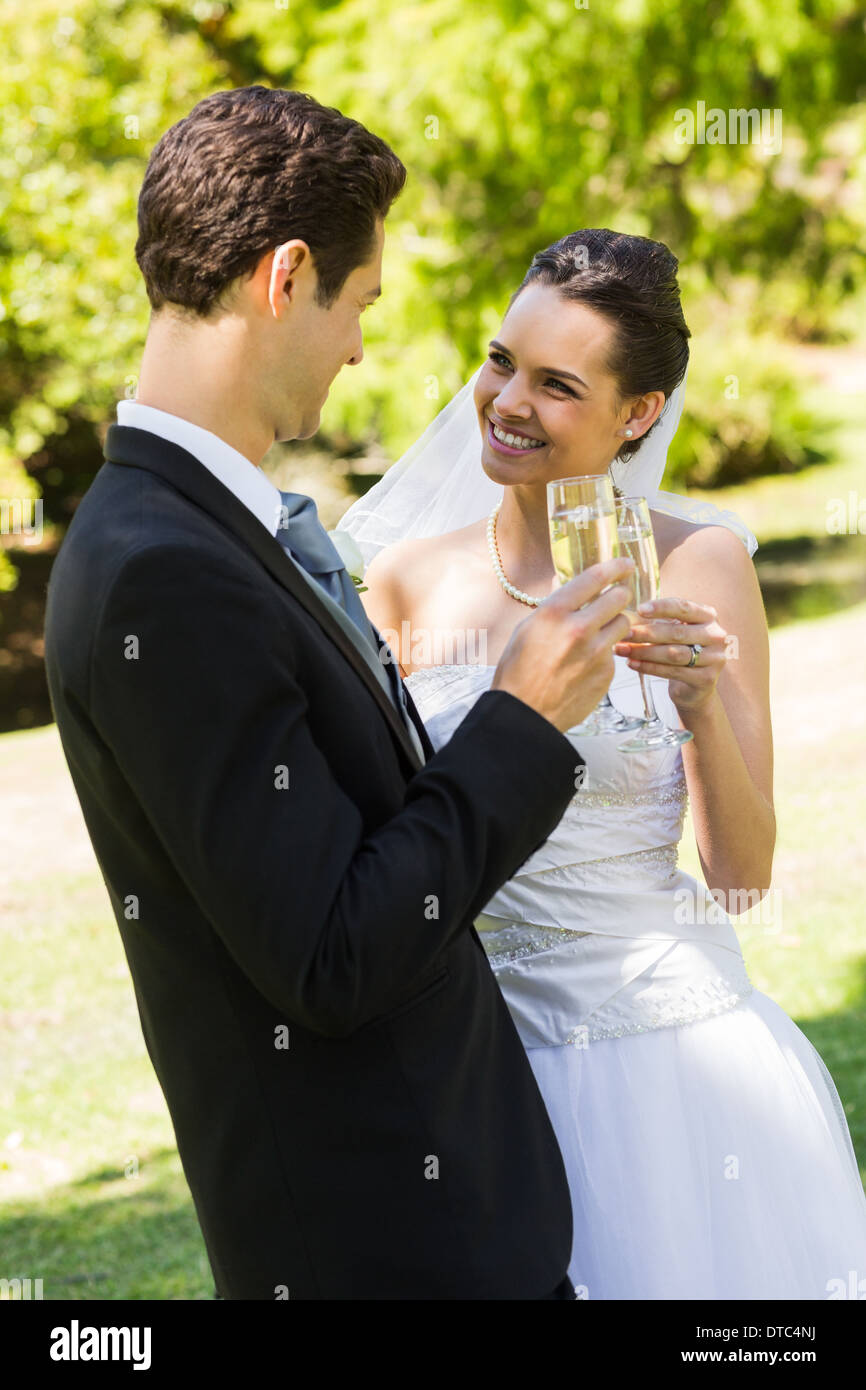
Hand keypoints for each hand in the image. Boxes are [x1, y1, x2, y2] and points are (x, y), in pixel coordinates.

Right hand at [492, 558, 634, 732]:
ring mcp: (596, 653)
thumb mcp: (526, 631)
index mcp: (554, 613)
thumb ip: (552, 607)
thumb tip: (565, 586)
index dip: (615, 567)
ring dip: (616, 623)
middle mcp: (578, 629)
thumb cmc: (518, 673)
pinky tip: (586, 664)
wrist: (525, 715)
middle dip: (620, 595)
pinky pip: (614, 653)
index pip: (594, 578)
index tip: (625, 564)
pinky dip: (605, 654)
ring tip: (599, 632)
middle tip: (616, 598)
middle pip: (619, 598)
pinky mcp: (606, 673)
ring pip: (624, 624)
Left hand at [614, 596, 727, 714]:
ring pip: (674, 654)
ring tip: (622, 649)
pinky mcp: (707, 679)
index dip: (661, 608)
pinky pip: (673, 672)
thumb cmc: (679, 650)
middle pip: (677, 632)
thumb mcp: (673, 630)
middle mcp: (716, 635)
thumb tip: (624, 616)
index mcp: (708, 616)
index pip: (684, 607)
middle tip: (623, 634)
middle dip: (646, 633)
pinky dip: (649, 667)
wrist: (693, 686)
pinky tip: (632, 663)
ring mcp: (715, 658)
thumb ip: (656, 621)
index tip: (639, 609)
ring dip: (644, 651)